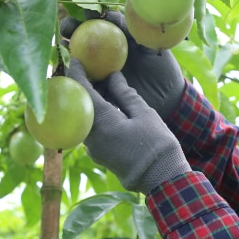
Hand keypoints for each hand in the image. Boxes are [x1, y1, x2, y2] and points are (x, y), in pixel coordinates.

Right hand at [60, 9, 185, 119]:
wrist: (166, 97)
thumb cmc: (161, 67)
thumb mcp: (150, 46)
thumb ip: (133, 31)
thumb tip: (112, 15)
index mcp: (116, 37)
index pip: (98, 20)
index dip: (89, 13)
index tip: (87, 12)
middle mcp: (104, 51)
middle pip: (80, 35)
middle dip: (70, 27)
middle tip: (68, 27)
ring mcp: (98, 70)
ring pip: (76, 56)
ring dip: (66, 49)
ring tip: (62, 46)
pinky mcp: (97, 88)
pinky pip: (81, 80)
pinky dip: (73, 74)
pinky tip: (67, 71)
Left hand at [67, 59, 189, 194]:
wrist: (163, 180)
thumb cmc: (157, 144)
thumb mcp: (144, 113)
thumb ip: (125, 93)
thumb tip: (112, 76)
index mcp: (102, 122)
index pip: (82, 91)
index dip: (77, 73)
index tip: (75, 59)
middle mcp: (91, 136)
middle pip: (80, 105)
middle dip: (82, 87)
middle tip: (87, 69)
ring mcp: (94, 149)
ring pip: (86, 119)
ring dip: (90, 103)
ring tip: (100, 86)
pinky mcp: (100, 156)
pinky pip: (92, 130)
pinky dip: (96, 116)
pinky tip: (107, 107)